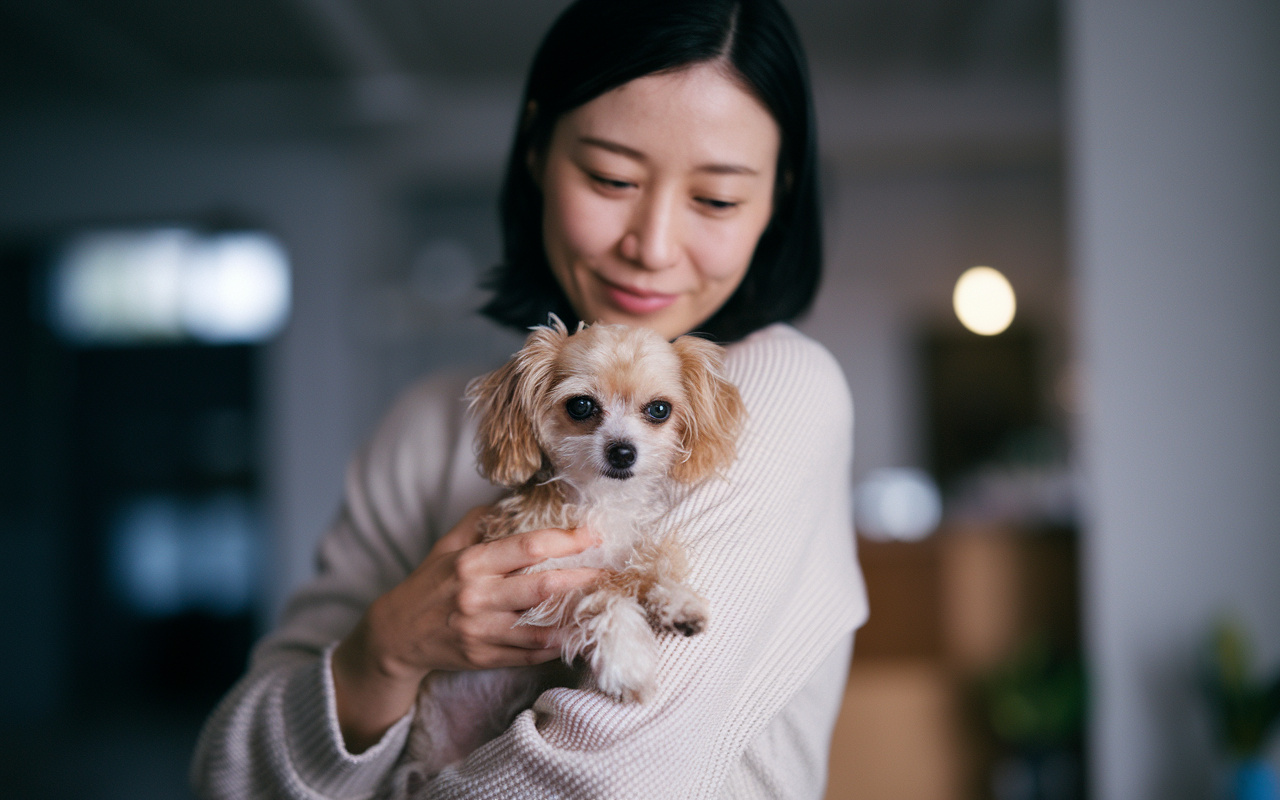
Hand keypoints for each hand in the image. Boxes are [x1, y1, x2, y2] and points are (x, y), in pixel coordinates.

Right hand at [331, 506, 600, 752]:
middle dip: (584, 578)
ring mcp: (482, 631)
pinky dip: (557, 644)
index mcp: (472, 563)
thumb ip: (481, 520)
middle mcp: (478, 597)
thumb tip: (518, 496)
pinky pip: (531, 654)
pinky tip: (579, 633)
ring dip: (577, 616)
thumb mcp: (448, 545)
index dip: (566, 540)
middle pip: (543, 586)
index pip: (528, 547)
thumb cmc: (429, 584)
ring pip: (542, 626)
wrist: (397, 636)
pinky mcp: (485, 657)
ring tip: (606, 603)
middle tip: (613, 571)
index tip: (594, 535)